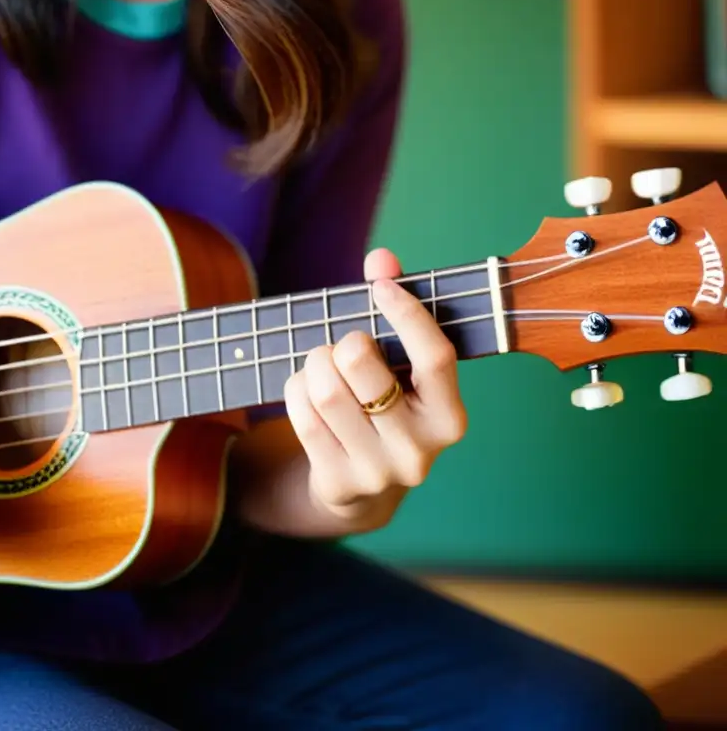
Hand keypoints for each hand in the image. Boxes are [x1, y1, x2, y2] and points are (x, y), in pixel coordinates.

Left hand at [283, 248, 466, 521]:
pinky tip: (307, 392)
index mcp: (449, 417)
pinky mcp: (339, 481)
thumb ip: (397, 310)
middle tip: (344, 346)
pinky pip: (303, 414)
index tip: (382, 285)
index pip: (435, 356)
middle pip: (360, 364)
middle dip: (343, 342)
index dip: (406, 314)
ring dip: (315, 365)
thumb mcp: (402, 367)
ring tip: (322, 367)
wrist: (363, 487)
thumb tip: (381, 258)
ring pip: (325, 389)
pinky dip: (297, 389)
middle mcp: (420, 449)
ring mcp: (379, 470)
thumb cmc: (387, 408)